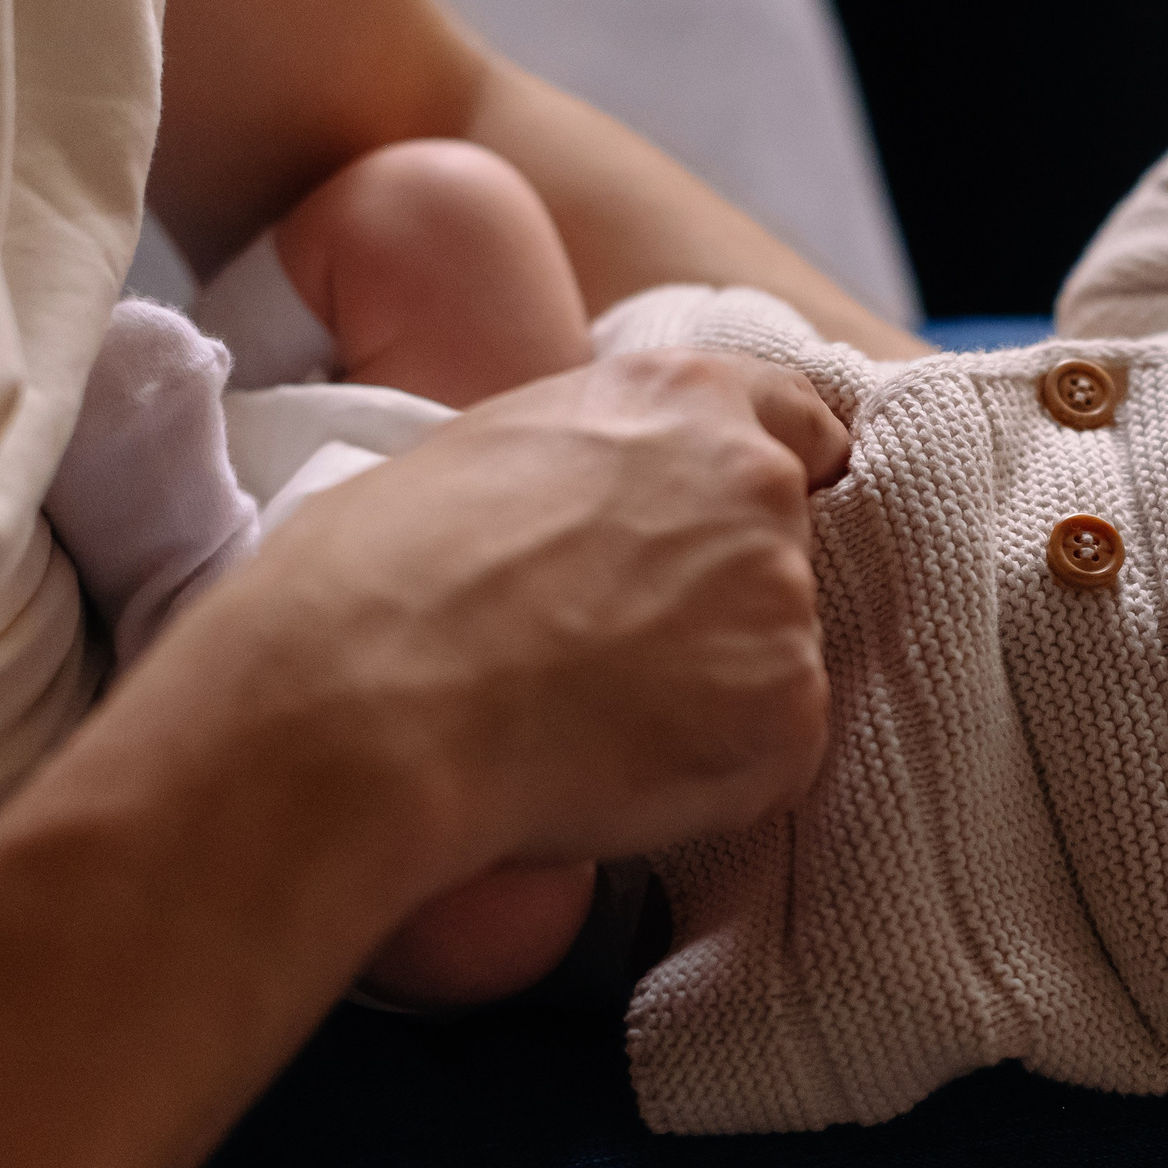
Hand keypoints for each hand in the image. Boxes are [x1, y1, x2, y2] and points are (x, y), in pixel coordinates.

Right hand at [188, 348, 849, 882]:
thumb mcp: (498, 450)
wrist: (367, 699)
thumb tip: (616, 515)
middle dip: (725, 603)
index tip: (738, 539)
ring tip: (594, 714)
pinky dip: (715, 771)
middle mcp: (755, 483)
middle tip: (618, 653)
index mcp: (683, 396)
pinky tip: (617, 767)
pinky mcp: (789, 709)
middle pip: (787, 553)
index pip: (801, 428)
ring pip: (776, 657)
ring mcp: (783, 598)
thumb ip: (603, 466)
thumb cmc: (385, 576)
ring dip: (717, 692)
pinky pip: (771, 752)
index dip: (779, 489)